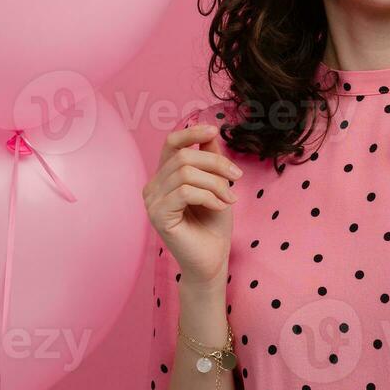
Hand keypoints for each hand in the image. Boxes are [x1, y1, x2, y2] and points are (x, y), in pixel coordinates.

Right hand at [142, 122, 239, 286]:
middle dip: (216, 164)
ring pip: (186, 174)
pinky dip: (209, 196)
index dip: (191, 133)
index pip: (171, 143)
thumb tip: (210, 130)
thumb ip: (210, 159)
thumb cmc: (213, 224)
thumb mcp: (216, 184)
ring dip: (216, 184)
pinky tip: (220, 206)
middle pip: (184, 157)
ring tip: (230, 198)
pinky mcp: (158, 216)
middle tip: (237, 179)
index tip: (214, 130)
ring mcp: (152, 201)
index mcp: (164, 177)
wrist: (212, 259)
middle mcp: (153, 186)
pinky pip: (185, 192)